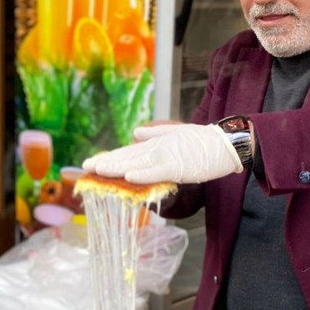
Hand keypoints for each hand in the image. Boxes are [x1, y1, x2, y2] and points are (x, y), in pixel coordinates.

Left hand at [83, 123, 242, 184]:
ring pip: (137, 163)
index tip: (91, 163)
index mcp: (155, 144)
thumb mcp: (175, 134)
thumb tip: (135, 133)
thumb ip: (154, 134)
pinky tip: (128, 176)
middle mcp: (156, 149)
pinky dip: (143, 174)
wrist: (225, 143)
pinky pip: (156, 171)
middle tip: (85, 166)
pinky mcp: (177, 166)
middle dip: (105, 162)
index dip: (109, 157)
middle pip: (127, 157)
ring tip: (99, 170)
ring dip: (117, 167)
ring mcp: (166, 157)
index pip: (127, 152)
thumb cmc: (202, 141)